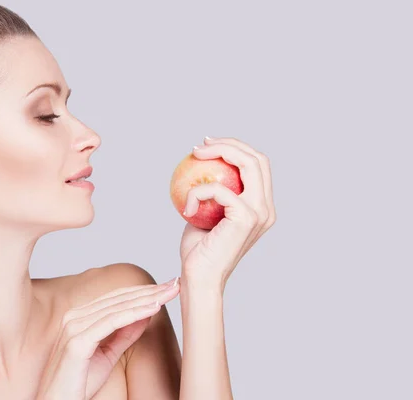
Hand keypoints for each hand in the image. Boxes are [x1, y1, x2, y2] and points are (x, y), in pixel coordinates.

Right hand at [36, 278, 179, 399]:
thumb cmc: (78, 382)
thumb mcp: (108, 354)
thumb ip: (124, 333)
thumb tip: (146, 313)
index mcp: (79, 316)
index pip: (116, 297)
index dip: (143, 291)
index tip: (167, 287)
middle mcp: (74, 316)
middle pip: (119, 298)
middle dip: (149, 291)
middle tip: (175, 284)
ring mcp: (73, 327)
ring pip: (117, 307)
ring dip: (146, 299)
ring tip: (169, 294)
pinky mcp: (77, 342)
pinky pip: (110, 323)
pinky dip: (134, 314)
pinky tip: (153, 309)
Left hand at [179, 137, 275, 291]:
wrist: (199, 279)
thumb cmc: (197, 251)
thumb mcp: (204, 215)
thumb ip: (209, 194)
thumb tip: (197, 168)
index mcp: (261, 207)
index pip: (257, 166)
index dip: (236, 148)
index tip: (208, 144)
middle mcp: (267, 209)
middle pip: (258, 159)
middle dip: (229, 144)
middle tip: (201, 144)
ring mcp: (260, 213)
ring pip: (248, 165)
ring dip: (220, 153)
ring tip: (195, 154)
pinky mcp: (246, 217)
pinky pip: (219, 190)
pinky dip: (198, 193)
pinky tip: (186, 207)